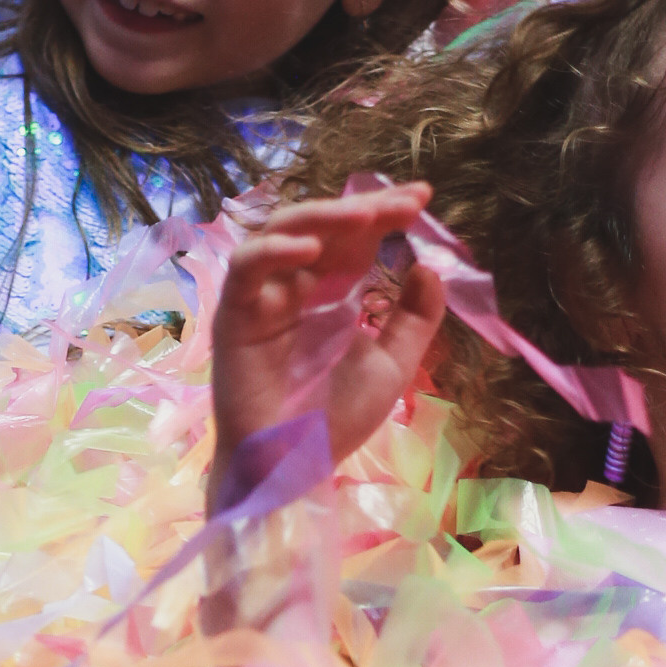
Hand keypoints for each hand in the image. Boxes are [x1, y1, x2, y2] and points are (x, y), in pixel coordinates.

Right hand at [210, 184, 443, 496]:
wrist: (294, 468)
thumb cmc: (335, 420)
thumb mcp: (391, 366)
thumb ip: (413, 320)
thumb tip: (430, 268)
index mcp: (331, 292)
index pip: (356, 239)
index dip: (385, 214)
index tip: (422, 198)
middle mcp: (296, 284)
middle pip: (322, 226)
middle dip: (362, 208)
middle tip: (402, 202)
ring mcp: (263, 296)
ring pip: (282, 233)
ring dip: (322, 217)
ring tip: (364, 216)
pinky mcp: (235, 314)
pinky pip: (247, 268)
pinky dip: (274, 250)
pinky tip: (311, 248)